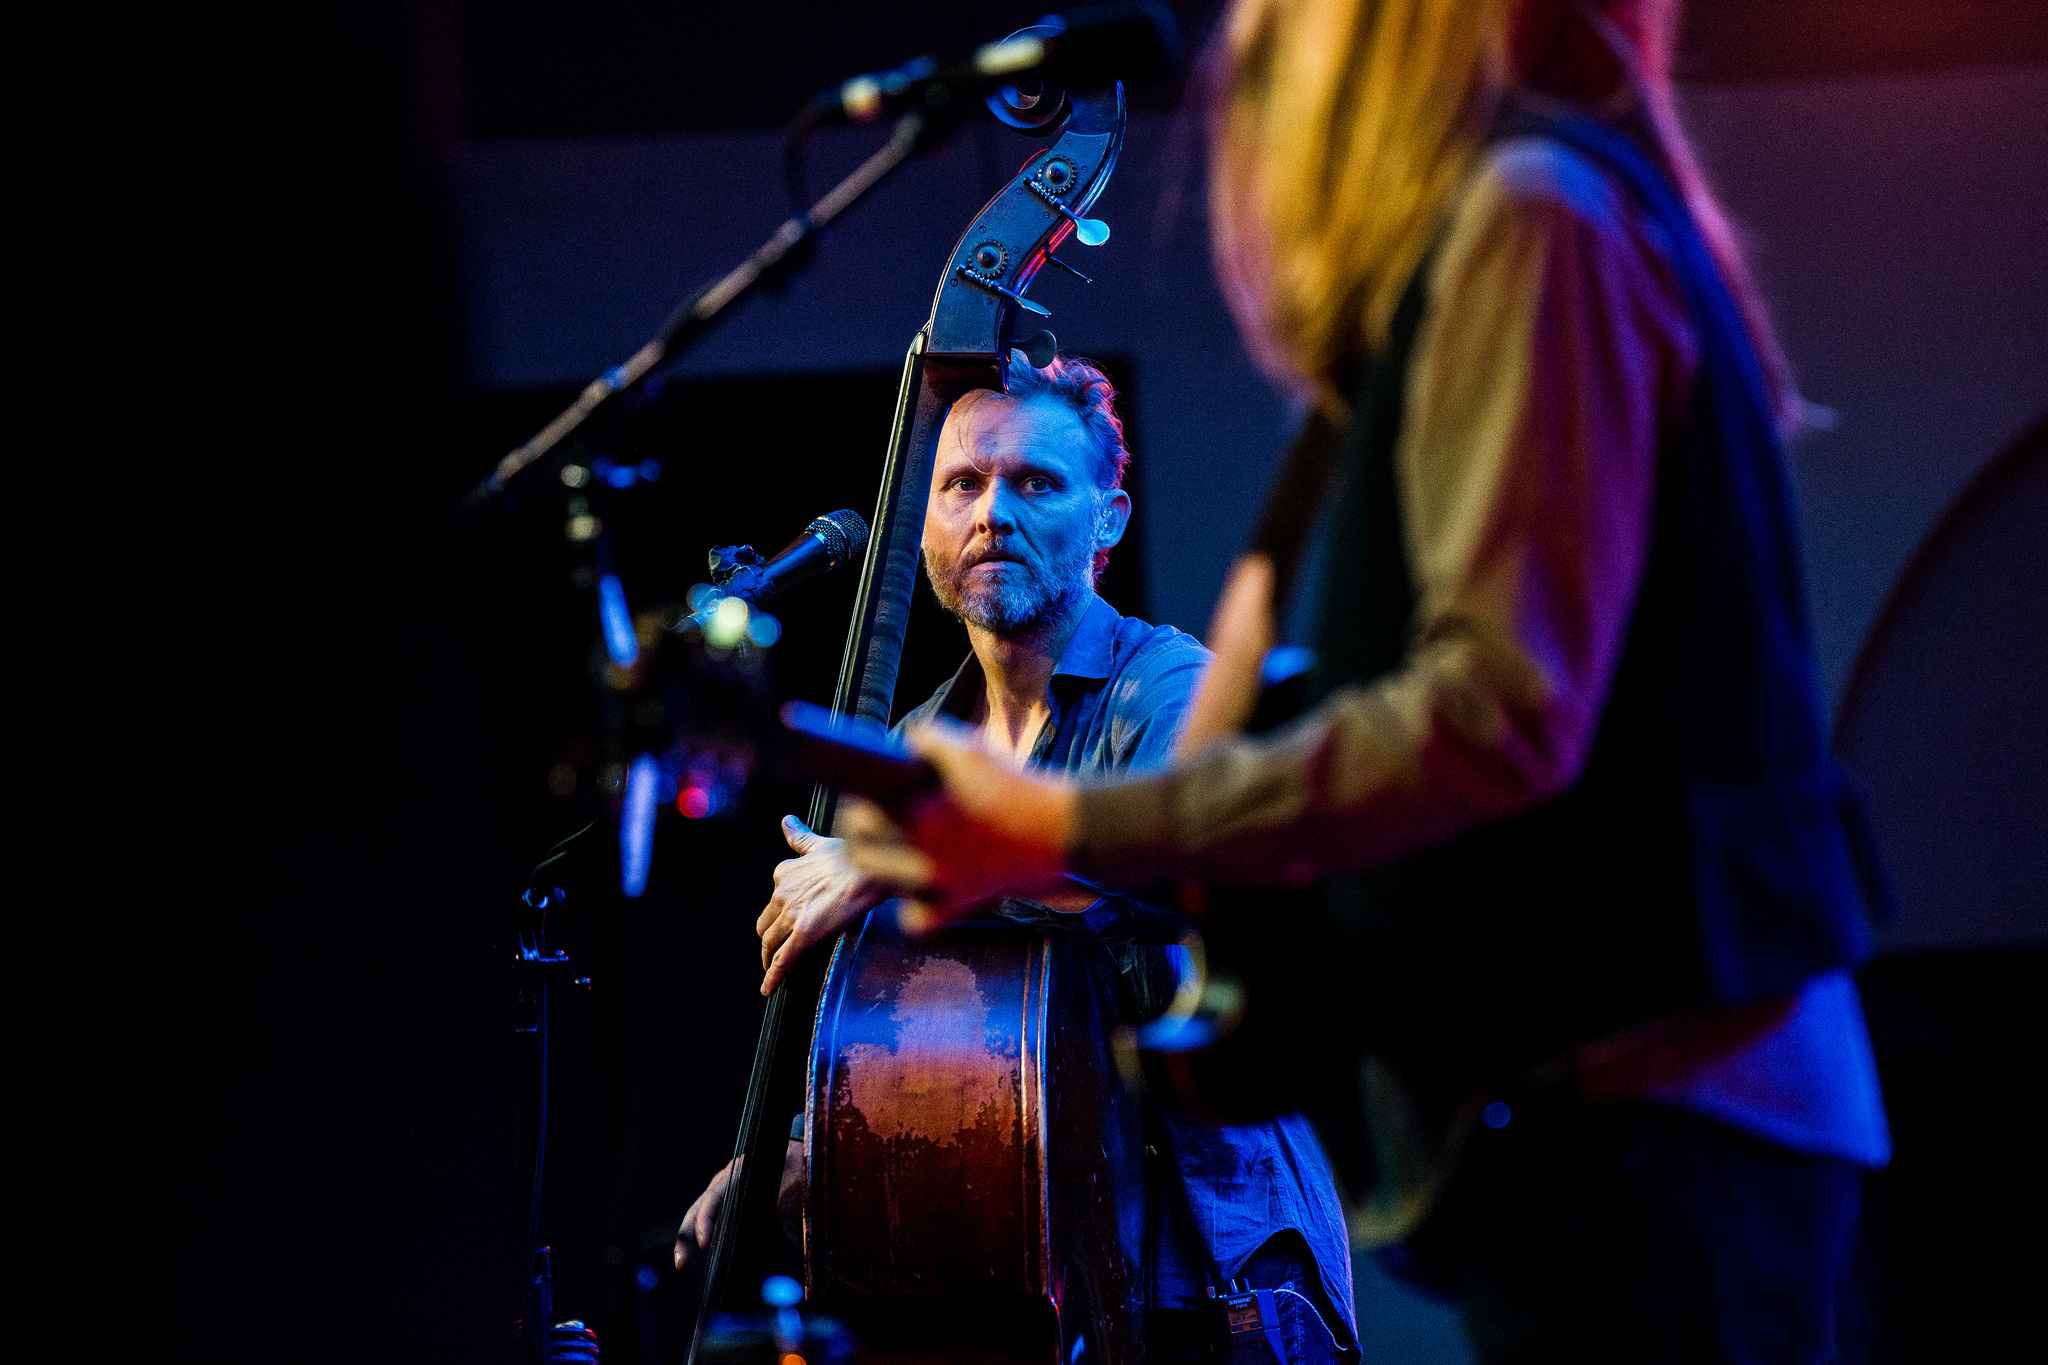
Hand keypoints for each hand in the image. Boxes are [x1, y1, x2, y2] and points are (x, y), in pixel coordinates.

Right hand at [673, 1140, 804, 1269]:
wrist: (793, 1154)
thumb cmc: (792, 1167)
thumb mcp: (794, 1185)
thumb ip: (789, 1212)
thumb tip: (790, 1240)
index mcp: (738, 1173)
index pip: (714, 1197)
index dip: (706, 1220)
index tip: (704, 1243)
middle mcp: (724, 1182)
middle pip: (697, 1209)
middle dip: (686, 1236)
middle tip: (681, 1263)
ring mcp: (722, 1193)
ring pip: (699, 1215)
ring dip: (689, 1239)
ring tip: (682, 1264)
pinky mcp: (726, 1204)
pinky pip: (711, 1221)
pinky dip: (705, 1237)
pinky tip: (704, 1256)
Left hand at [756, 815, 883, 995]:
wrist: (869, 869)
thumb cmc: (852, 856)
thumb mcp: (820, 843)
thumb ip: (800, 837)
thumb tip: (786, 822)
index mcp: (784, 874)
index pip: (773, 901)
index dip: (778, 914)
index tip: (784, 921)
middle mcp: (782, 894)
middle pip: (765, 925)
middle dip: (769, 938)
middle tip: (774, 949)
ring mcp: (791, 916)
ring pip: (771, 943)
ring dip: (769, 958)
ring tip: (772, 969)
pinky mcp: (803, 935)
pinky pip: (782, 960)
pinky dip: (772, 977)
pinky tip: (768, 989)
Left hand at [841, 720, 1075, 930]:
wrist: (1064, 831)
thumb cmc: (1018, 787)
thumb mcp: (972, 749)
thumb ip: (928, 740)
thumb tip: (902, 744)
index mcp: (922, 813)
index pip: (857, 816)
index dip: (853, 807)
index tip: (860, 801)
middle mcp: (924, 855)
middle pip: (859, 854)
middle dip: (858, 834)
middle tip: (867, 822)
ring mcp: (940, 886)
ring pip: (882, 883)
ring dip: (882, 864)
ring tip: (895, 848)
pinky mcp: (958, 907)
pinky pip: (915, 921)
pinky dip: (914, 907)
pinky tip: (923, 887)